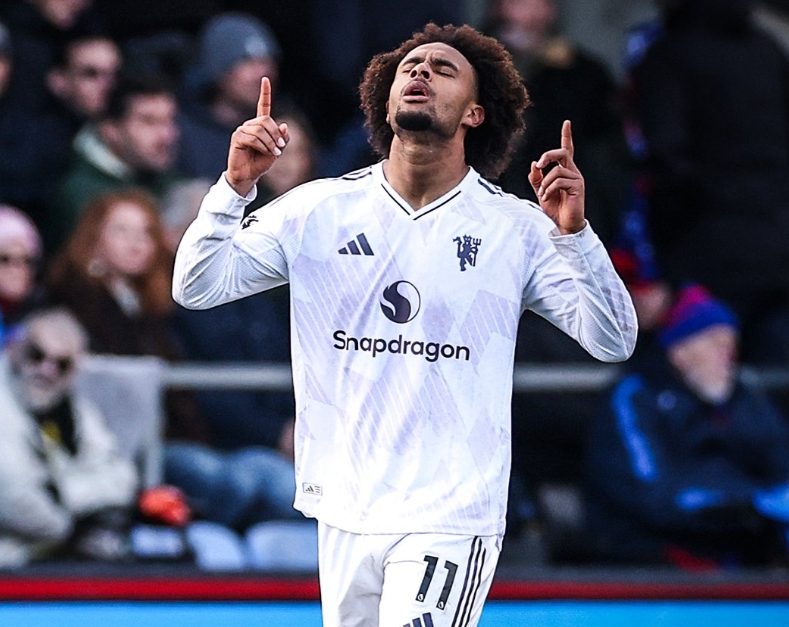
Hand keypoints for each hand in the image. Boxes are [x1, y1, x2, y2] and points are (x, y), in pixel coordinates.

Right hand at [225, 77, 289, 195]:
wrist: (249, 175)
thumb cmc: (261, 163)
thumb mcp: (277, 151)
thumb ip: (282, 139)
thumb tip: (284, 124)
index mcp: (260, 126)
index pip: (262, 106)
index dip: (264, 93)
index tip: (265, 79)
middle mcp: (250, 125)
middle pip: (266, 120)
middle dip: (276, 134)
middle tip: (280, 148)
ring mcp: (242, 130)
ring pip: (260, 130)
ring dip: (270, 143)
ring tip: (273, 153)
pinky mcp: (237, 137)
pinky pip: (253, 137)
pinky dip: (262, 146)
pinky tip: (265, 153)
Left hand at [528, 120, 585, 234]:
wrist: (564, 224)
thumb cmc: (554, 208)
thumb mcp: (540, 191)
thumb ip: (536, 178)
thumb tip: (534, 164)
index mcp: (564, 171)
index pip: (567, 150)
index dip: (567, 136)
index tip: (567, 122)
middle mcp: (572, 171)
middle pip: (561, 153)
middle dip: (548, 155)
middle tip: (539, 165)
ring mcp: (576, 178)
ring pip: (556, 170)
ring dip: (544, 183)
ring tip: (542, 194)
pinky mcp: (578, 186)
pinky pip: (558, 181)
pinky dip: (548, 189)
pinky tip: (546, 197)